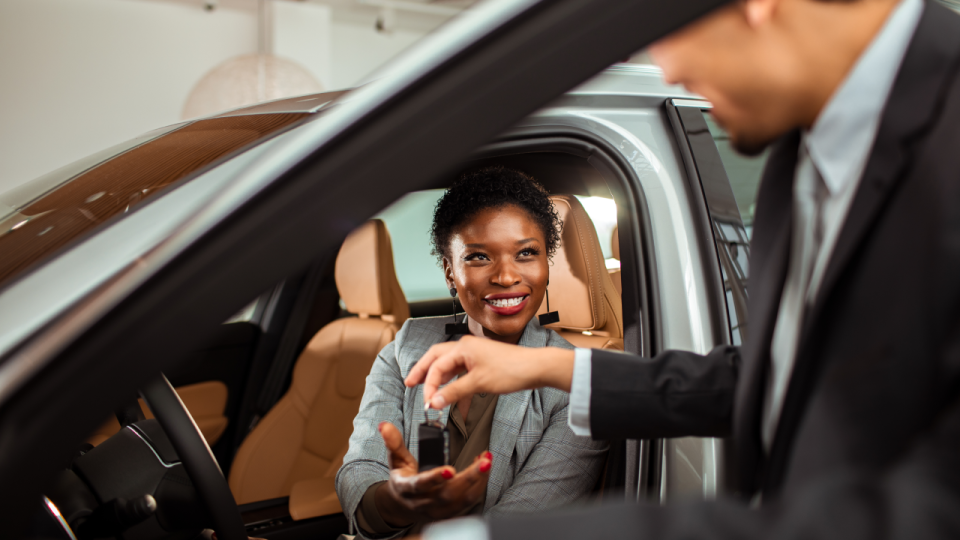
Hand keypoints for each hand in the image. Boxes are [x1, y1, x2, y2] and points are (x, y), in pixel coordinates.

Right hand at [375, 422, 491, 523]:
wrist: (404, 506)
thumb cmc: (403, 478)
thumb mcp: (396, 460)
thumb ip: (393, 442)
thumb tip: (385, 425)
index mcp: (407, 489)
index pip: (421, 485)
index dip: (435, 478)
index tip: (450, 469)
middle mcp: (423, 503)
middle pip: (448, 494)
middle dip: (469, 478)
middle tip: (484, 462)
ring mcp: (438, 510)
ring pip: (462, 500)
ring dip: (478, 481)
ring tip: (487, 461)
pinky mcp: (451, 513)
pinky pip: (469, 502)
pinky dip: (479, 485)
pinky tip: (483, 469)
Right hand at [404, 336, 574, 409]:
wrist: (536, 368)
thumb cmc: (512, 370)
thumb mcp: (479, 383)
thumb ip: (454, 393)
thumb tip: (434, 402)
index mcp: (463, 347)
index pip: (436, 365)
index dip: (429, 385)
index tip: (427, 403)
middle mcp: (466, 348)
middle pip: (437, 358)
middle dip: (423, 371)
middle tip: (410, 383)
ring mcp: (474, 356)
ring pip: (450, 367)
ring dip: (440, 381)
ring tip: (429, 393)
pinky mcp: (482, 365)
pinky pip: (463, 375)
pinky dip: (457, 388)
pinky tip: (456, 404)